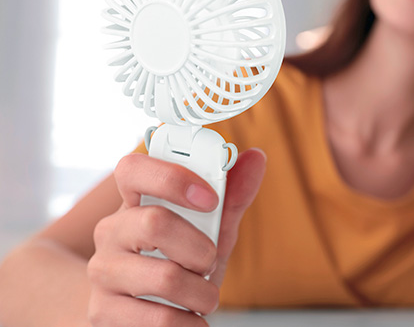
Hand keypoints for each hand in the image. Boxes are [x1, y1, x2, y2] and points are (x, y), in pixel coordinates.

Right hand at [87, 149, 265, 325]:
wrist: (135, 312)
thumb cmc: (178, 262)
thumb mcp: (208, 230)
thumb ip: (232, 197)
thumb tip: (256, 158)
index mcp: (134, 202)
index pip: (132, 169)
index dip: (172, 178)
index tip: (210, 199)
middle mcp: (111, 232)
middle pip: (154, 223)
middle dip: (200, 248)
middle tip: (210, 261)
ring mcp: (103, 272)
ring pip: (164, 277)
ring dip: (202, 293)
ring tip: (203, 297)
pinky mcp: (102, 313)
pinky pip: (159, 320)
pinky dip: (190, 324)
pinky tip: (190, 320)